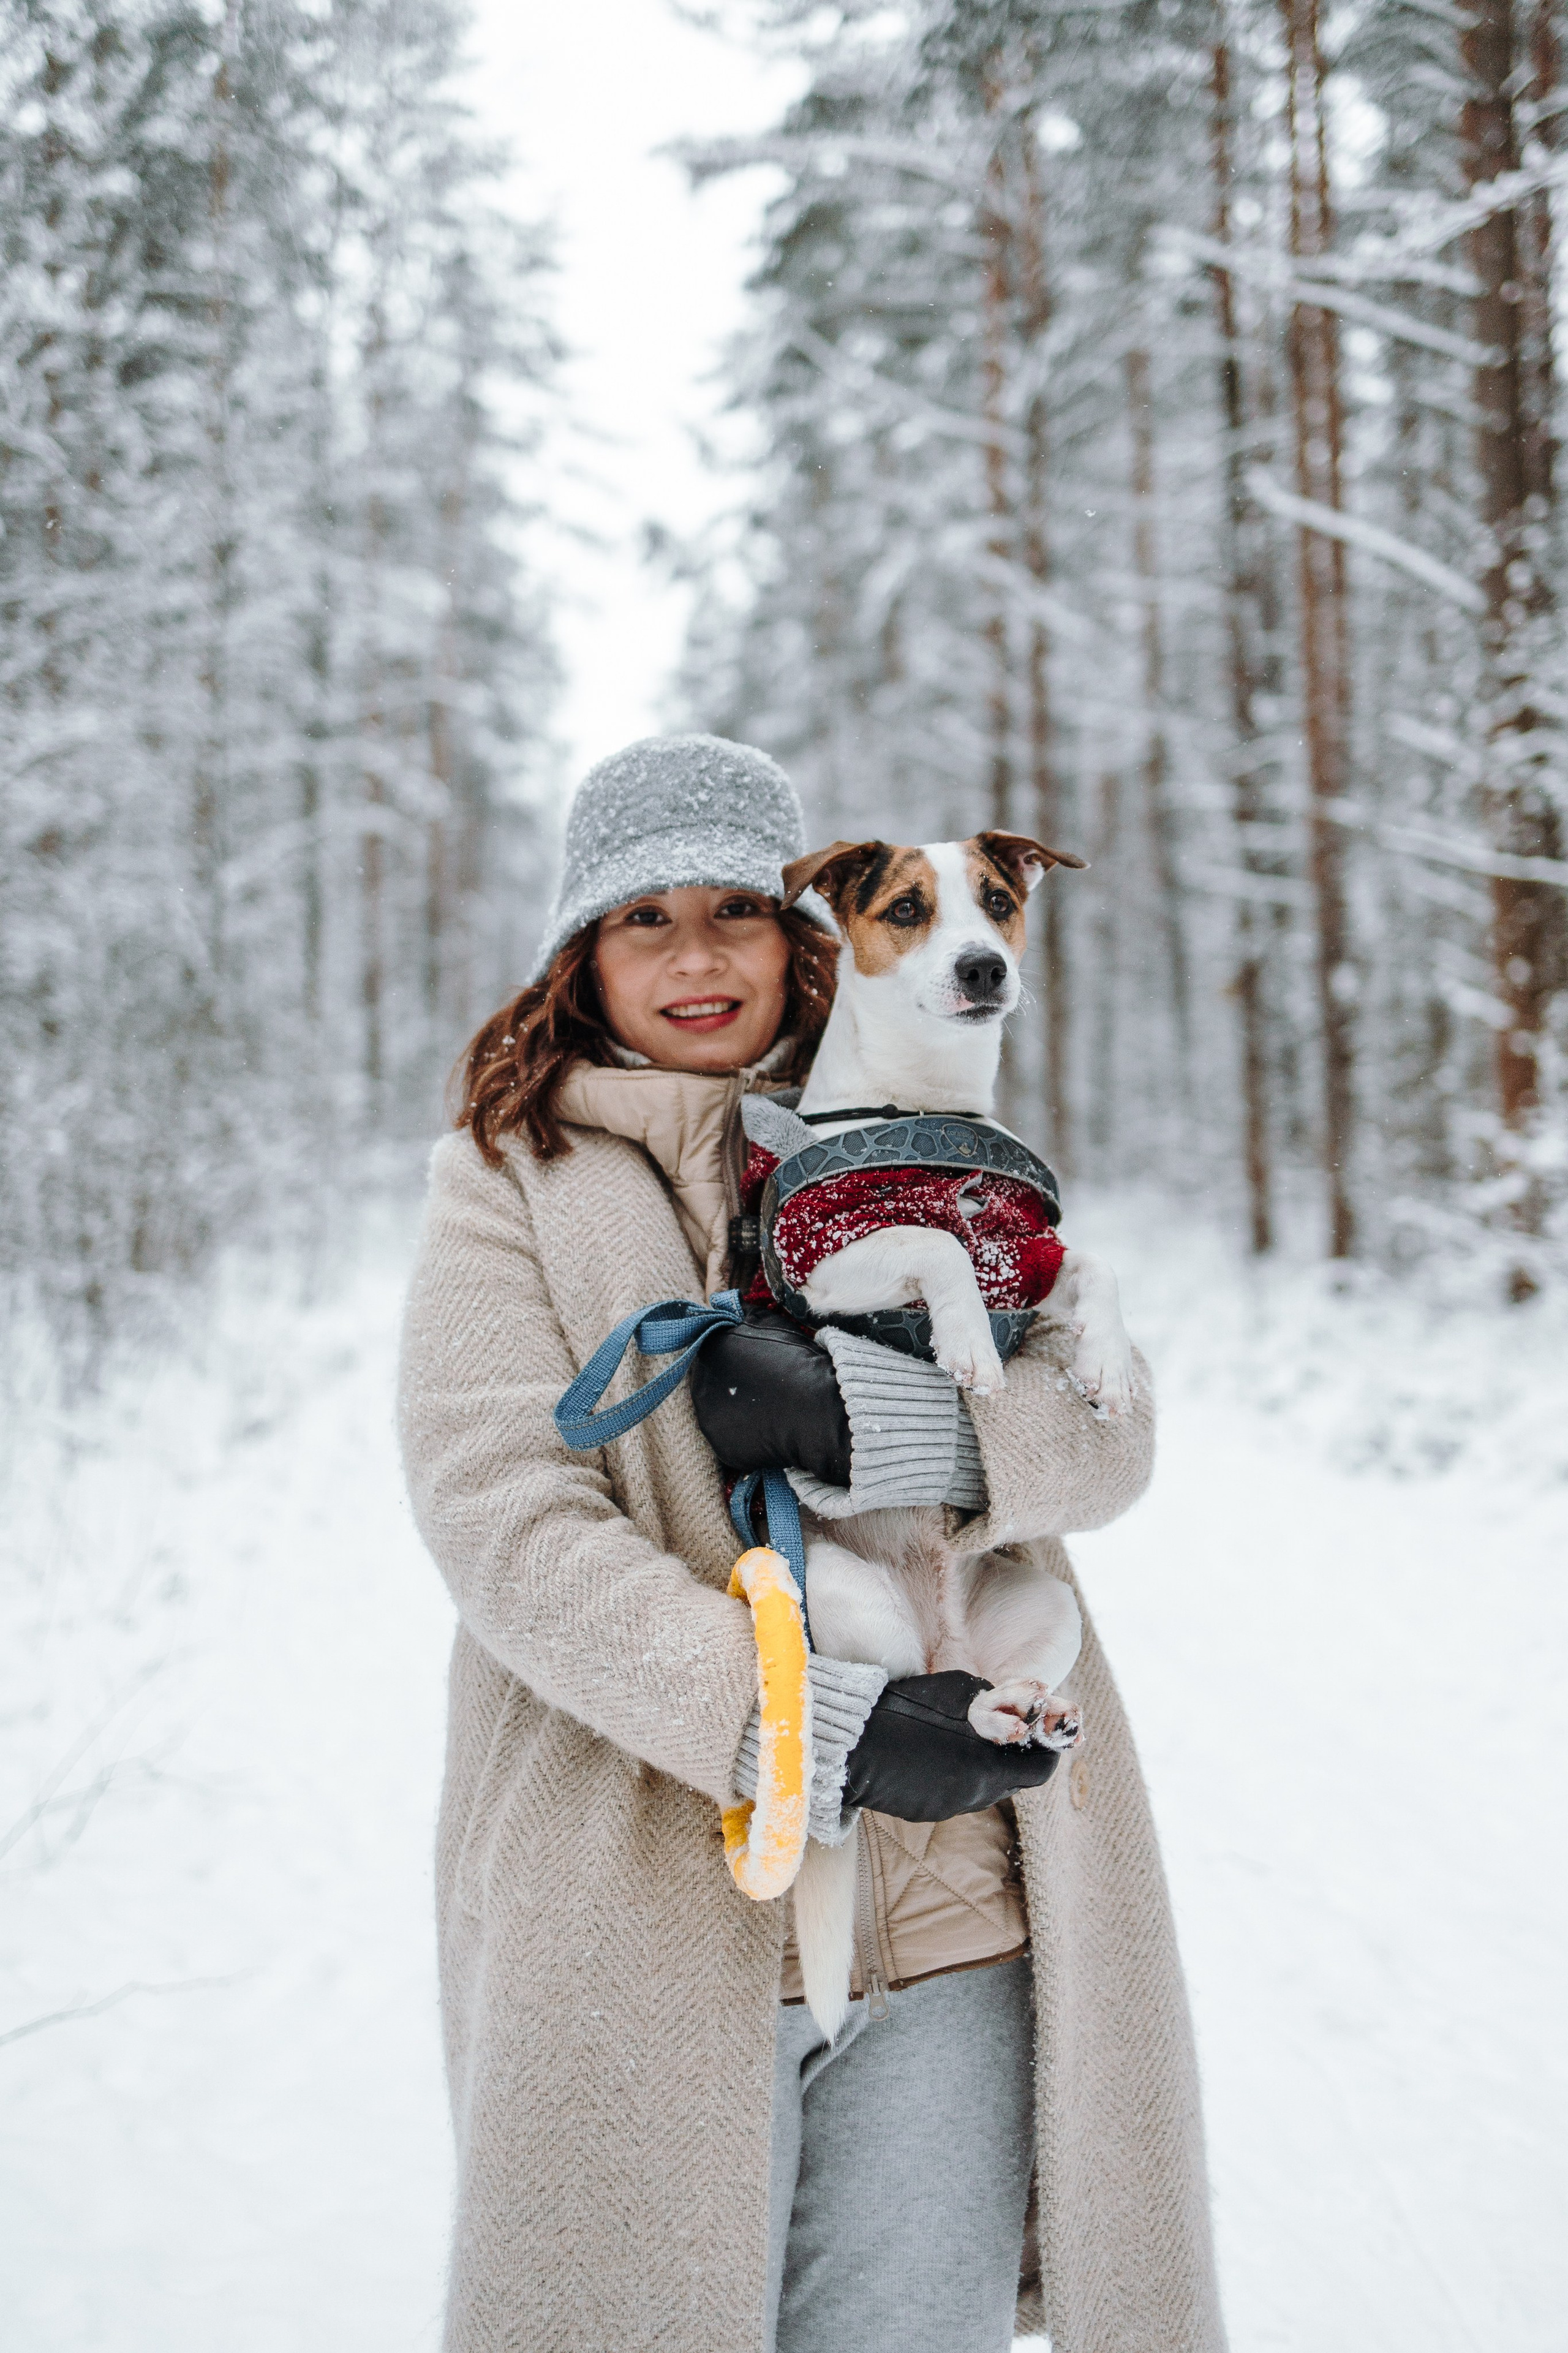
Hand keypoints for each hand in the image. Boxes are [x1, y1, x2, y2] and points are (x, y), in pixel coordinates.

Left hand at [689, 1304, 851, 1487]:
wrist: (816, 1409)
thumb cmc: (796, 1361)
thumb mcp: (767, 1322)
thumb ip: (740, 1312)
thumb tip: (724, 1306)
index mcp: (709, 1352)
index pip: (707, 1349)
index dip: (727, 1353)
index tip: (746, 1359)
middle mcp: (700, 1386)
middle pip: (708, 1380)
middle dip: (727, 1380)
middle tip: (757, 1383)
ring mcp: (709, 1421)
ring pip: (718, 1410)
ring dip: (733, 1407)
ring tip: (764, 1406)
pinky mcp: (723, 1449)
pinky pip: (731, 1437)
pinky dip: (745, 1433)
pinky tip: (767, 1426)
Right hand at [841, 1672, 1061, 1821]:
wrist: (851, 1747)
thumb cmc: (906, 1710)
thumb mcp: (958, 1693)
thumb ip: (995, 1702)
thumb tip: (1016, 1707)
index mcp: (989, 1768)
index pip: (1042, 1769)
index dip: (1046, 1748)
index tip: (1040, 1728)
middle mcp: (975, 1795)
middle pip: (1014, 1779)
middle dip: (1014, 1753)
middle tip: (1005, 1726)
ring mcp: (949, 1806)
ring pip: (984, 1787)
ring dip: (984, 1764)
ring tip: (963, 1736)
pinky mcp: (927, 1810)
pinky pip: (955, 1792)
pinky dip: (955, 1772)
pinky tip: (933, 1752)